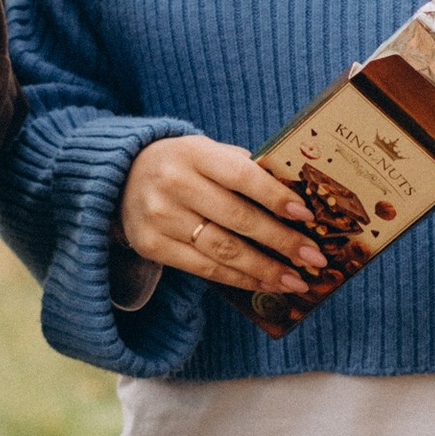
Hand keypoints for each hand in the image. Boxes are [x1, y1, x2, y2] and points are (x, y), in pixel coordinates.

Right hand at [120, 134, 320, 301]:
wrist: (120, 177)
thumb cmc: (182, 164)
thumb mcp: (209, 152)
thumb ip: (246, 169)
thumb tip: (297, 201)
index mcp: (194, 153)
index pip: (241, 176)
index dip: (275, 197)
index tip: (306, 215)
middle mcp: (174, 184)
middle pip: (237, 219)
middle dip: (281, 241)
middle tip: (314, 258)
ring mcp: (160, 218)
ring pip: (223, 250)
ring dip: (265, 269)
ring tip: (295, 280)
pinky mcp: (152, 246)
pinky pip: (205, 269)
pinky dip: (239, 279)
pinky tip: (264, 283)